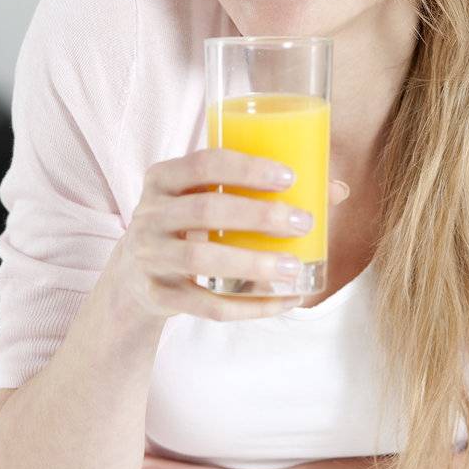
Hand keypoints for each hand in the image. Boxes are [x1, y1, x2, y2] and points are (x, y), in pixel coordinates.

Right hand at [113, 148, 350, 323]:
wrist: (133, 276)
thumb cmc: (189, 224)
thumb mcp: (208, 197)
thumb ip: (261, 189)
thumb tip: (336, 189)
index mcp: (164, 177)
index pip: (204, 162)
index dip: (247, 168)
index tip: (289, 177)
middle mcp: (150, 214)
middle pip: (206, 210)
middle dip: (259, 216)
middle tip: (302, 222)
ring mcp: (149, 256)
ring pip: (202, 258)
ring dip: (253, 262)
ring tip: (294, 267)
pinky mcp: (157, 295)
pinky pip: (204, 304)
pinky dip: (247, 306)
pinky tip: (281, 301)